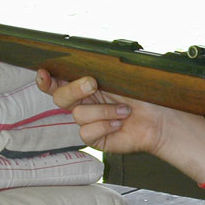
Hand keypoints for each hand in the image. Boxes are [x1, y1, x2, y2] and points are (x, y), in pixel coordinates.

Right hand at [35, 70, 174, 155]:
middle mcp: (84, 103)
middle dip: (75, 89)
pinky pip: (87, 132)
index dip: (46, 79)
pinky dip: (105, 126)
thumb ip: (100, 70)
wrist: (159, 119)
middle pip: (60, 98)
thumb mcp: (122, 77)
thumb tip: (83, 66)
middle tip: (93, 83)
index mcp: (86, 86)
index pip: (58, 82)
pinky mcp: (95, 138)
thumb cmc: (144, 96)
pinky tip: (120, 124)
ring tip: (124, 110)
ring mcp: (88, 122)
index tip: (44, 73)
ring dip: (104, 110)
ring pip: (78, 115)